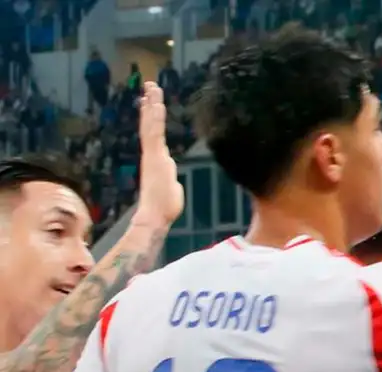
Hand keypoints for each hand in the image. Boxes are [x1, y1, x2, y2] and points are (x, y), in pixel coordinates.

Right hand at [132, 82, 183, 228]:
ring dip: (152, 105)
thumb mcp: (172, 187)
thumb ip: (171, 176)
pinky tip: (155, 105)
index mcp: (157, 158)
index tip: (152, 101)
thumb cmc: (164, 207)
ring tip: (152, 88)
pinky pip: (154, 133)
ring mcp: (153, 154)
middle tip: (150, 85)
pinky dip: (154, 119)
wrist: (155, 216)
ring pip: (152, 125)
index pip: (155, 133)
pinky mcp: (154, 157)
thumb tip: (171, 172)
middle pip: (151, 124)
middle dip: (150, 104)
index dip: (153, 116)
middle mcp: (153, 153)